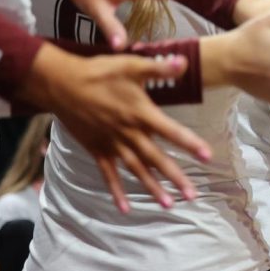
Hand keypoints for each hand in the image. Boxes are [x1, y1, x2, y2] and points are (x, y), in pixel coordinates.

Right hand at [17, 46, 210, 212]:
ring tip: (169, 204)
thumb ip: (158, 68)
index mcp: (141, 114)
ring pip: (137, 170)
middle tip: (193, 195)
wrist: (61, 84)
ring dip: (152, 188)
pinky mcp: (97, 149)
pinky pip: (108, 174)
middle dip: (176, 177)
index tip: (207, 157)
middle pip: (156, 159)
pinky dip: (116, 191)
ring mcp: (112, 144)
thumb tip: (184, 62)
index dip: (190, 144)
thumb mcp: (131, 64)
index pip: (171, 131)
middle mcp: (129, 133)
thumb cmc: (99, 73)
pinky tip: (125, 208)